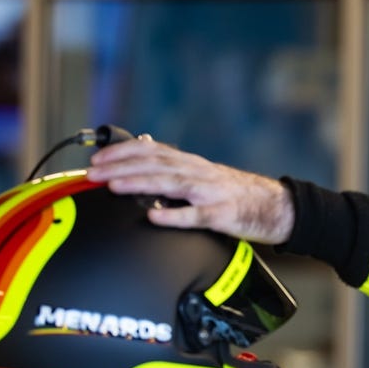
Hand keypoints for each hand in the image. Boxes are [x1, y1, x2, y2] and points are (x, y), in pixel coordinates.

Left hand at [86, 136, 294, 244]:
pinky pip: (195, 216)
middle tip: (93, 173)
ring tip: (114, 186)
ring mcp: (210, 193)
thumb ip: (176, 173)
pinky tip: (154, 216)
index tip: (98, 158)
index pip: (151, 151)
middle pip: (154, 164)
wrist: (275, 207)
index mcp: (191, 164)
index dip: (122, 152)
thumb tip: (142, 169)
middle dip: (120, 167)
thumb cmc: (236, 195)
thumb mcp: (204, 178)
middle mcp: (198, 173)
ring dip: (139, 183)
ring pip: (170, 184)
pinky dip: (173, 216)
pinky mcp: (221, 216)